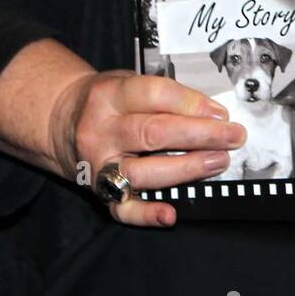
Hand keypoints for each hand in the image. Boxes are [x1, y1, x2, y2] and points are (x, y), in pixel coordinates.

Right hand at [49, 69, 246, 226]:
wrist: (61, 122)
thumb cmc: (106, 101)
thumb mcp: (126, 82)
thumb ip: (161, 95)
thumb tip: (211, 112)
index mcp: (109, 95)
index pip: (156, 95)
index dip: (192, 104)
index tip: (221, 113)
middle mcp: (101, 130)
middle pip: (155, 133)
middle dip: (201, 135)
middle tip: (233, 136)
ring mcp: (99, 164)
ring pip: (144, 171)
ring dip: (187, 169)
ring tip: (218, 162)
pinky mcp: (98, 192)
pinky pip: (123, 208)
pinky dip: (148, 214)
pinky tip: (171, 213)